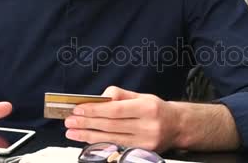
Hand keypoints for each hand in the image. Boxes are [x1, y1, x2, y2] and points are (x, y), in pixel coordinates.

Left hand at [64, 86, 180, 152]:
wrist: (177, 127)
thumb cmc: (156, 109)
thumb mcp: (142, 96)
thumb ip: (120, 95)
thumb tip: (100, 97)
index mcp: (148, 107)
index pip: (116, 110)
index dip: (95, 110)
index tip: (78, 109)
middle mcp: (148, 126)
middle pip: (111, 125)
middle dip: (87, 123)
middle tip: (69, 121)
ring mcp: (145, 142)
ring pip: (111, 138)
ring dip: (88, 135)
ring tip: (72, 132)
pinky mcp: (142, 152)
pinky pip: (116, 147)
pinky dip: (99, 143)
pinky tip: (87, 139)